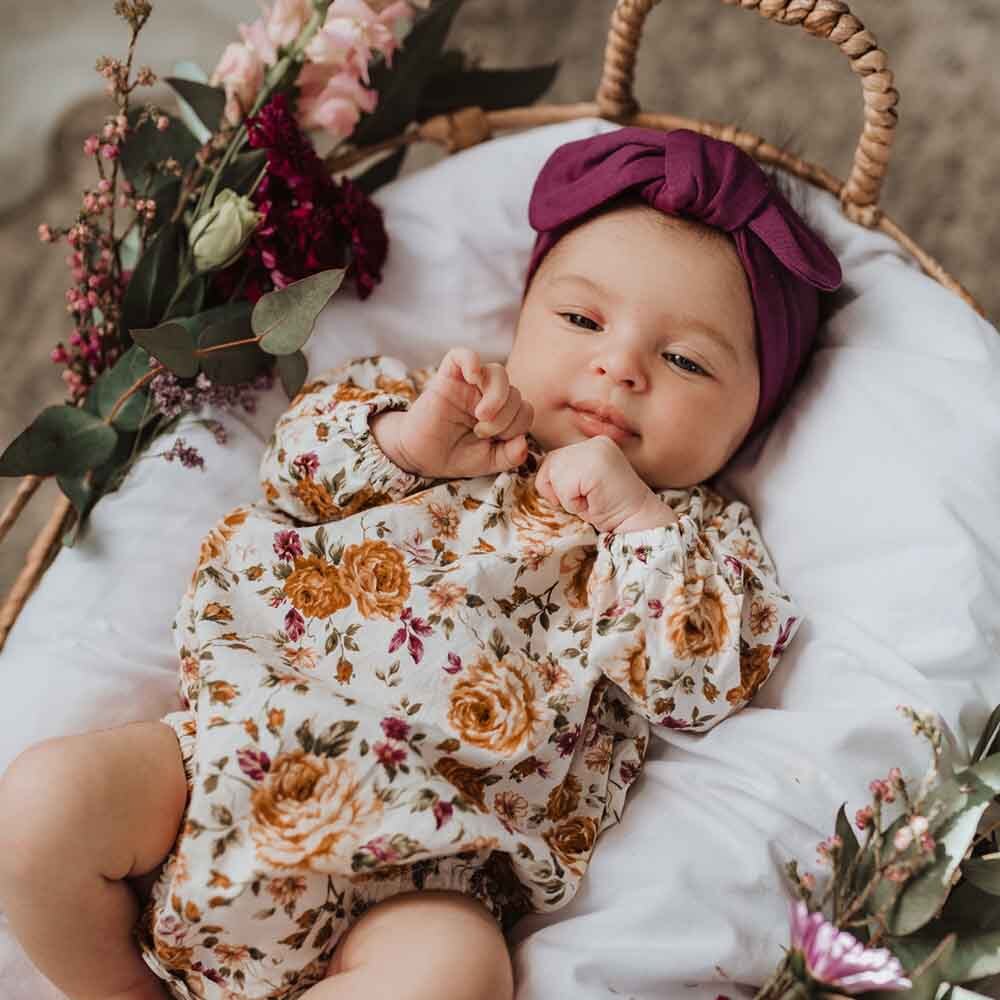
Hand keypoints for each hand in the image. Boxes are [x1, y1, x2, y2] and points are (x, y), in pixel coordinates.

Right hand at [374, 347, 533, 478]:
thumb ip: (511, 456)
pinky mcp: (447, 378)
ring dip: (497, 395)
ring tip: (481, 415)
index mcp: (502, 414)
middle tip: (482, 432)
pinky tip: (473, 377)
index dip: (517, 425)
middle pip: (514, 392)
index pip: (524, 409)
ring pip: (497, 372)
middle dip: (505, 417)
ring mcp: (468, 386)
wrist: (421, 457)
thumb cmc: (455, 456)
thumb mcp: (489, 461)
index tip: (495, 441)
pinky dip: (471, 361)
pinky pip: (462, 355)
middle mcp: (487, 396)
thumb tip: (524, 442)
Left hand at [534, 436, 677, 533]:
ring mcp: (595, 451)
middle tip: (588, 498)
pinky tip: (593, 503)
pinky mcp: (594, 465)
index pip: (555, 460)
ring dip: (567, 498)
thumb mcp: (582, 483)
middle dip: (560, 490)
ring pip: (553, 475)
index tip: (587, 494)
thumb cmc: (608, 508)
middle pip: (549, 464)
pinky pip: (562, 488)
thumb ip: (566, 471)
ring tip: (591, 500)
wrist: (639, 521)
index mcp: (592, 444)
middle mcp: (594, 442)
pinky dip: (572, 504)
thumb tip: (538, 475)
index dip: (561, 485)